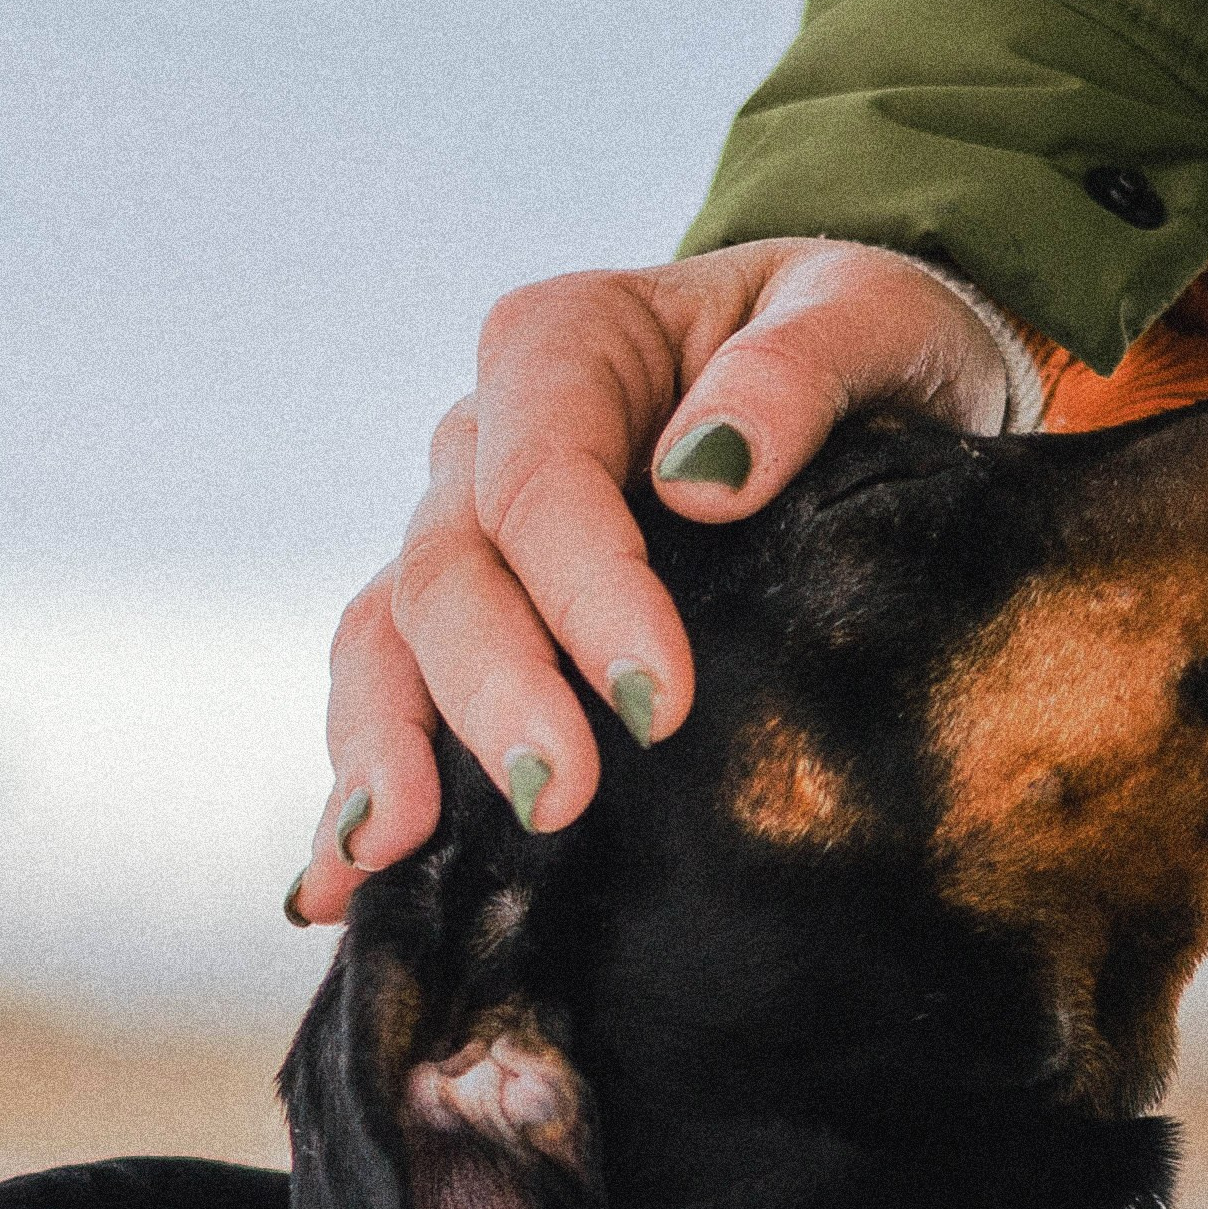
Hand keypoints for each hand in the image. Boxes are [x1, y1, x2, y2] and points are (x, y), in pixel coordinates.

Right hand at [288, 239, 1018, 916]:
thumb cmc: (871, 341)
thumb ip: (798, 374)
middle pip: (449, 568)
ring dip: (389, 749)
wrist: (867, 379)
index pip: (542, 476)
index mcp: (568, 343)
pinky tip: (335, 888)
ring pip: (388, 638)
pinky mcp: (477, 622)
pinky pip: (393, 696)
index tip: (659, 707)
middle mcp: (488, 436)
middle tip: (556, 800)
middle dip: (493, 693)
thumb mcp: (871, 320)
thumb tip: (707, 477)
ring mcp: (467, 531)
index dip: (586, 594)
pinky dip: (366, 787)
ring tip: (395, 855)